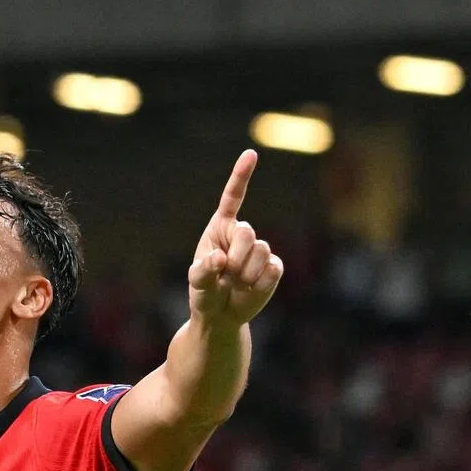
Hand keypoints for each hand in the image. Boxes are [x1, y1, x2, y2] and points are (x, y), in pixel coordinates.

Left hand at [189, 149, 283, 326]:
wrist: (221, 316)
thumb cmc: (205, 293)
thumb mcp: (196, 282)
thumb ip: (203, 270)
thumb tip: (220, 260)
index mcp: (221, 228)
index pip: (233, 198)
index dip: (241, 176)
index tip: (251, 154)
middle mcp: (242, 234)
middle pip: (247, 233)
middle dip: (235, 258)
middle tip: (225, 276)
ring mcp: (260, 250)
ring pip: (261, 252)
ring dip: (244, 274)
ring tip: (235, 284)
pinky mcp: (274, 268)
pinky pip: (271, 271)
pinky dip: (257, 285)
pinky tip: (249, 290)